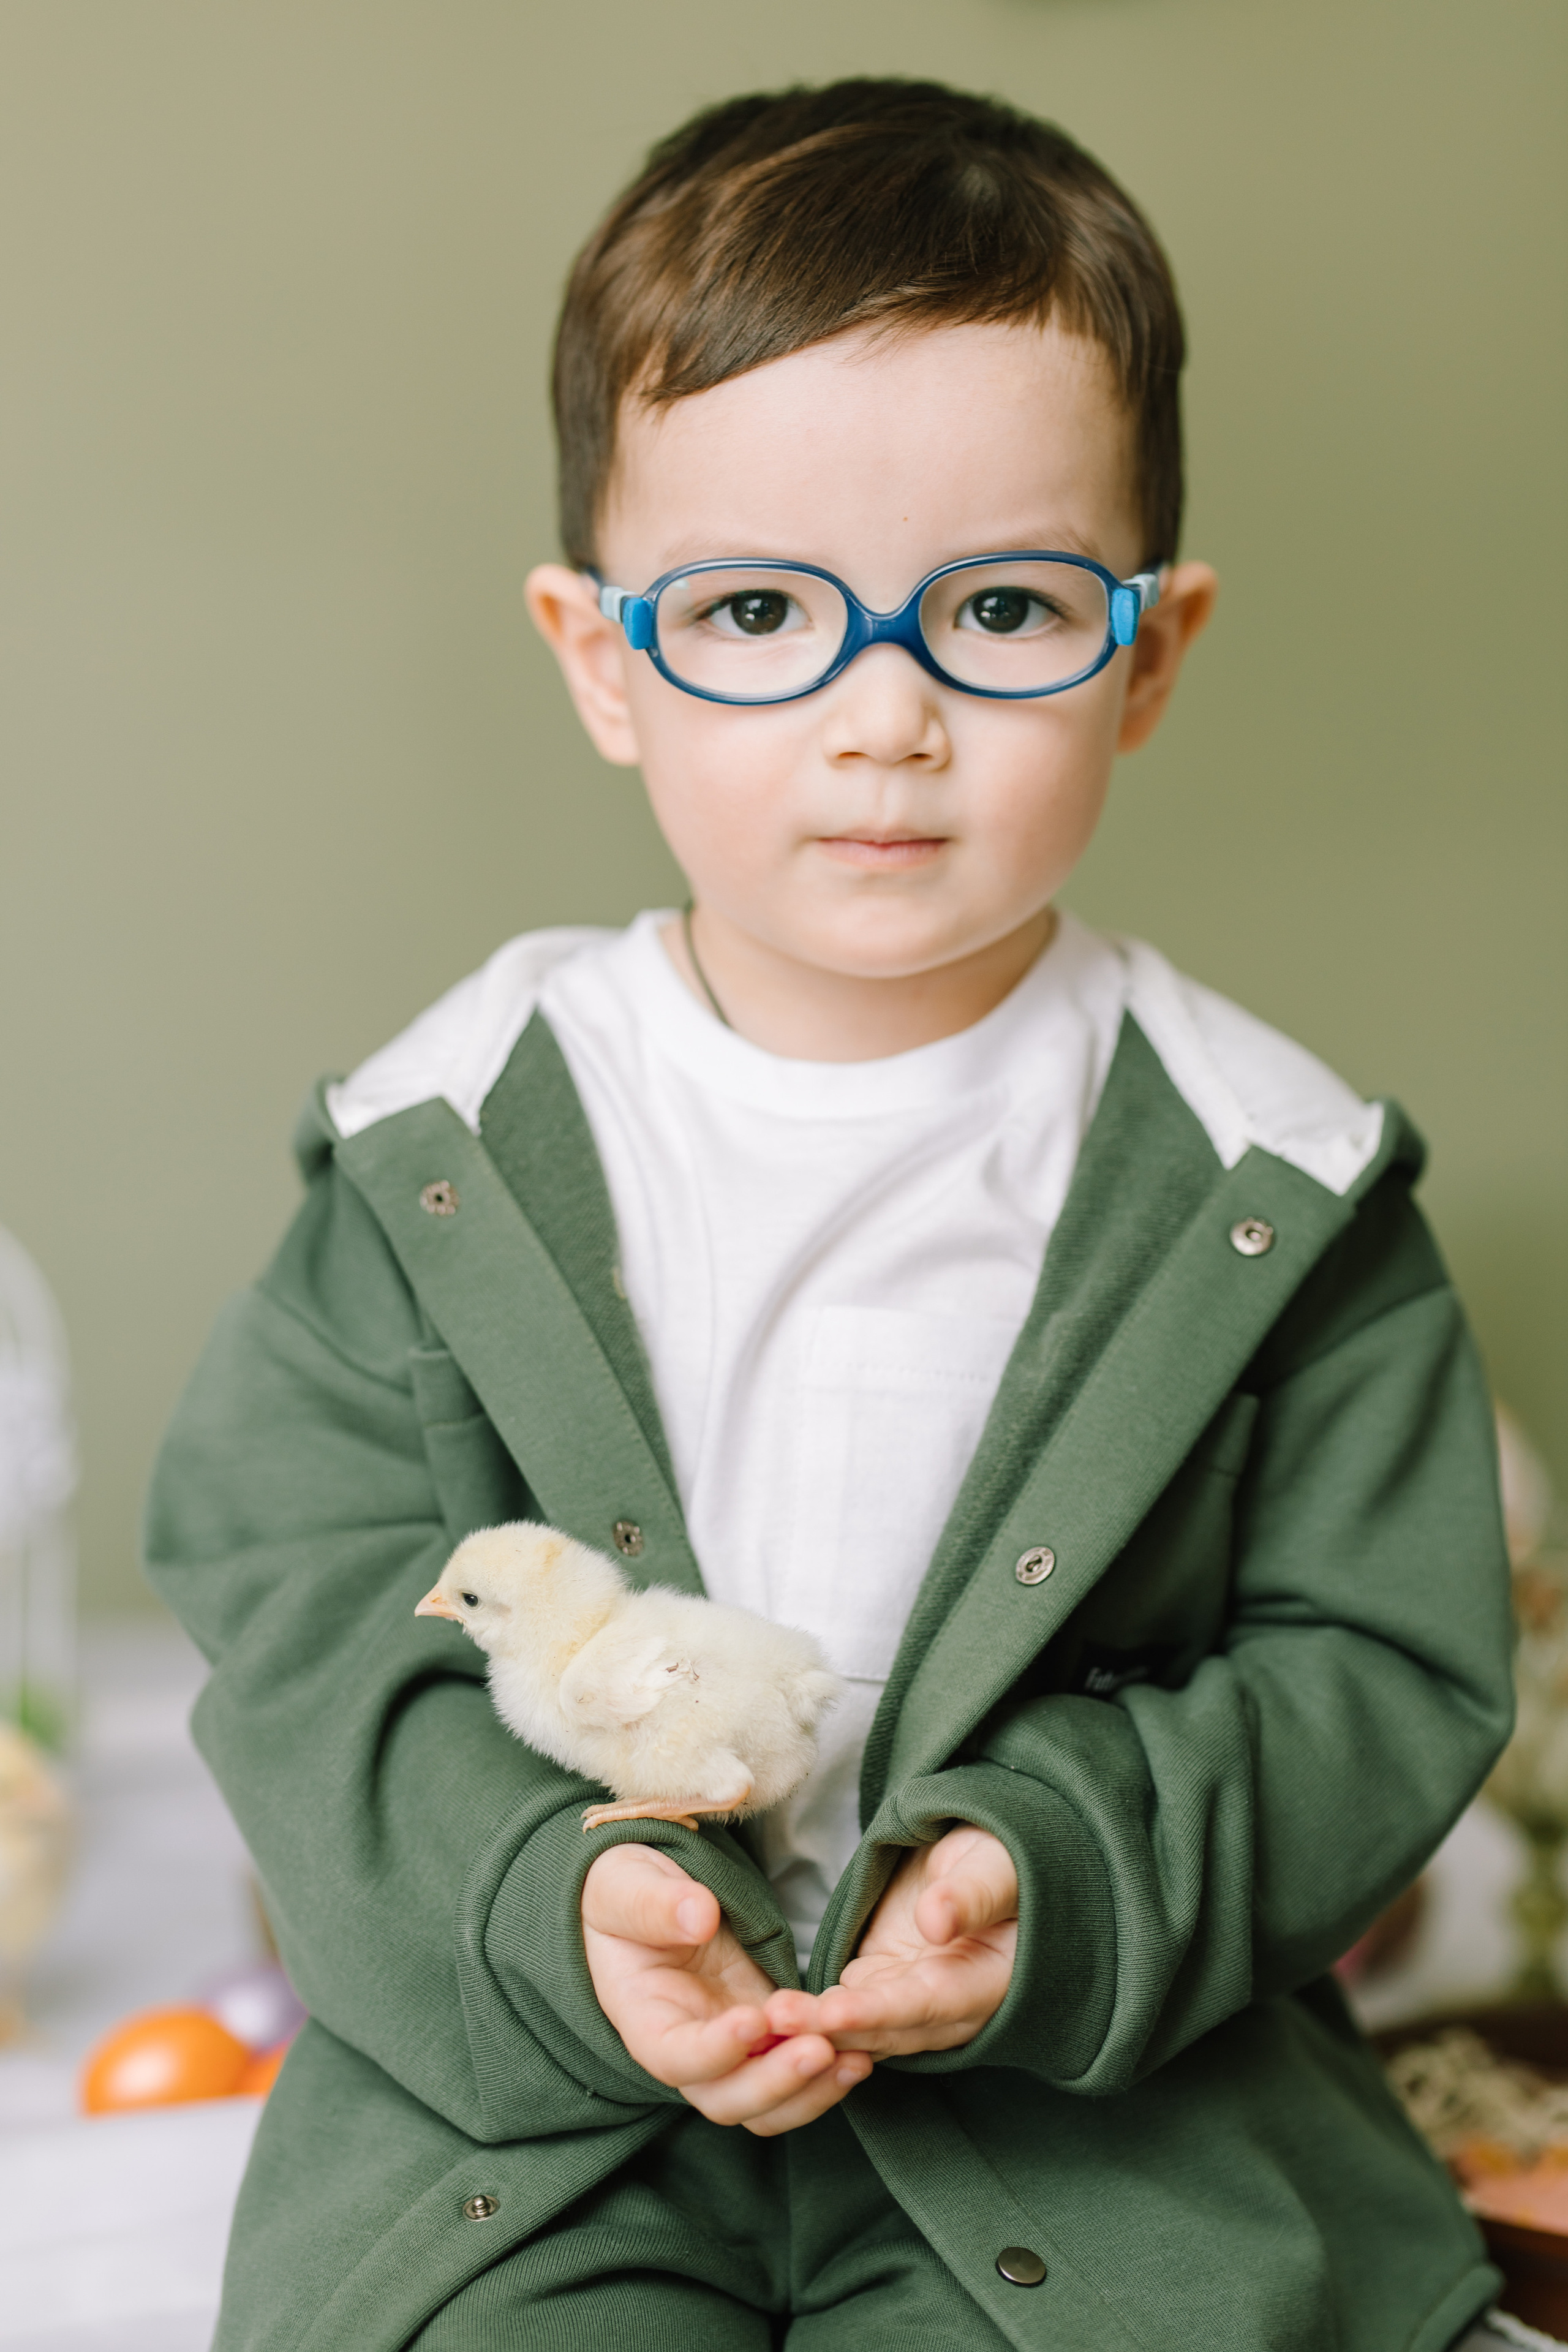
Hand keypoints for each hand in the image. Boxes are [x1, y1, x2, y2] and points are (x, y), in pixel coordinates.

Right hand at [581, 1842, 871, 2134]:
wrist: (646, 1893)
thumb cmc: (623, 1890)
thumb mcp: (624, 1884)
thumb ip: (655, 1903)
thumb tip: (698, 1916)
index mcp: (642, 2017)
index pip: (674, 2058)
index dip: (714, 2051)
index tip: (754, 2019)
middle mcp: (686, 2048)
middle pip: (727, 2099)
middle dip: (776, 2083)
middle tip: (820, 2048)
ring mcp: (729, 2046)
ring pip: (767, 2102)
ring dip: (810, 2090)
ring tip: (854, 2059)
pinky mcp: (765, 2031)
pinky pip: (793, 2071)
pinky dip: (826, 2071)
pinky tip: (861, 2049)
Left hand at [764, 1825, 1016, 2057]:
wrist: (986, 1861)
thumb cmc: (1001, 1858)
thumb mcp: (995, 1866)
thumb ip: (972, 1895)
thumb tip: (937, 1922)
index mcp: (988, 1984)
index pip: (929, 2005)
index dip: (881, 2011)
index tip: (835, 2012)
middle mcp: (951, 2010)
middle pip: (888, 2029)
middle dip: (833, 2029)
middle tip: (779, 2018)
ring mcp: (913, 2003)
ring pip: (862, 2030)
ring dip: (814, 2029)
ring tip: (766, 2019)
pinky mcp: (883, 1988)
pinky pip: (846, 2015)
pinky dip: (813, 2021)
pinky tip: (772, 2019)